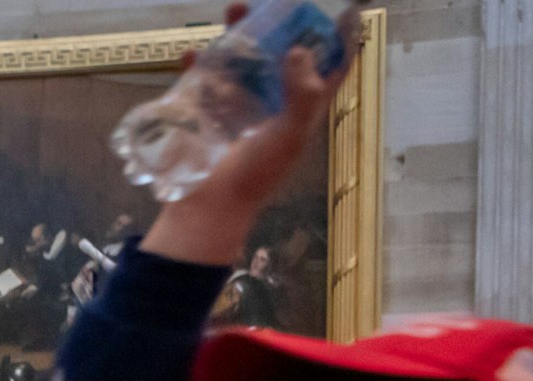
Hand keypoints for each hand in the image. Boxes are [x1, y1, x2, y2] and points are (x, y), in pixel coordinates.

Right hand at [142, 6, 356, 265]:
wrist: (210, 208)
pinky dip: (198, 66)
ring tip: (231, 14)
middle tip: (271, 5)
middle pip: (283, 56)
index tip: (342, 13)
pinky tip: (191, 56)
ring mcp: (240, 108)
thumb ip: (302, 93)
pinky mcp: (208, 115)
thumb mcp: (290, 134)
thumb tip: (299, 50)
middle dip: (280, 28)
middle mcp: (274, 104)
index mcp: (301, 110)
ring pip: (244, 61)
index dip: (339, 41)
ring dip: (238, 37)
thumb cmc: (255, 176)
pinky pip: (205, 82)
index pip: (330, 69)